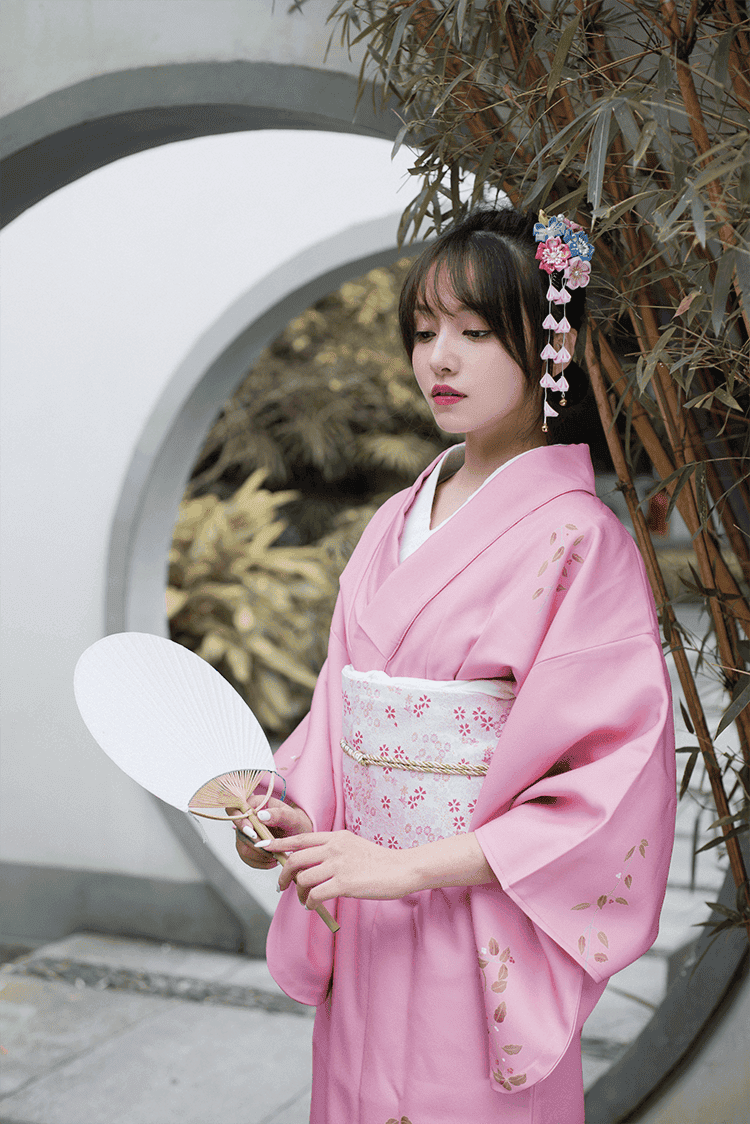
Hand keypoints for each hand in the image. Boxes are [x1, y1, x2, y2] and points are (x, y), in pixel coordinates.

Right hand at [228, 796, 312, 869]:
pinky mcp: (247, 846)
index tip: (253, 833)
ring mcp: (246, 833)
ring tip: (275, 854)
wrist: (299, 836)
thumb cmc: (296, 823)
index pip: (237, 809)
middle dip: (255, 843)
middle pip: (239, 831)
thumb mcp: (293, 818)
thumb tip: (261, 815)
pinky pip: (246, 857)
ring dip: (259, 854)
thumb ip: (279, 815)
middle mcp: (248, 818)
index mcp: (257, 803)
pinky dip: (259, 861)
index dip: (241, 821)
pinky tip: (272, 859)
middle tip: (270, 848)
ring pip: (241, 846)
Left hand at [256, 830, 415, 909]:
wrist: (401, 869)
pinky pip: (315, 894)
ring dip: (299, 893)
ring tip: (305, 900)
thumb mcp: (354, 845)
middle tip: (281, 885)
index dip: (279, 843)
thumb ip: (334, 849)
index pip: (301, 838)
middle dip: (283, 874)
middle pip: (296, 859)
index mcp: (336, 836)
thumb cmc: (379, 861)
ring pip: (303, 879)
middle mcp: (334, 847)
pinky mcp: (344, 883)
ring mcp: (339, 865)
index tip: (263, 844)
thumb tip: (312, 861)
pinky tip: (314, 906)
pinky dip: (310, 903)